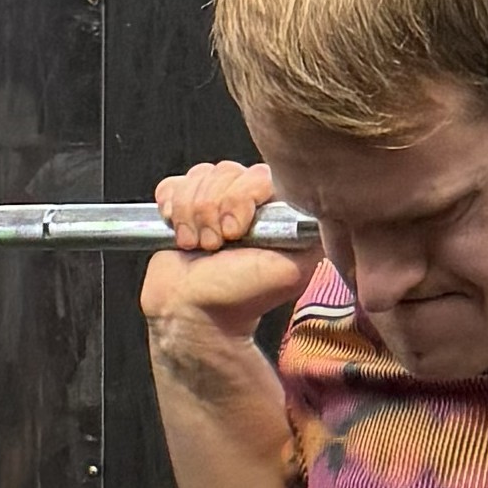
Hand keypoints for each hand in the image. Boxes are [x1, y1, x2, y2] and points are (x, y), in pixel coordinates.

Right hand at [138, 161, 315, 329]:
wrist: (194, 315)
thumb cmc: (240, 298)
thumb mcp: (293, 268)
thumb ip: (311, 234)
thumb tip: (316, 207)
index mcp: (276, 210)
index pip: (258, 174)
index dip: (239, 198)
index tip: (234, 233)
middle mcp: (247, 202)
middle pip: (224, 171)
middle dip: (212, 212)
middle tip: (215, 246)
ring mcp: (214, 201)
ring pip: (197, 177)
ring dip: (191, 216)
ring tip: (199, 246)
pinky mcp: (183, 205)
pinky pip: (173, 185)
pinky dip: (170, 209)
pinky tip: (181, 234)